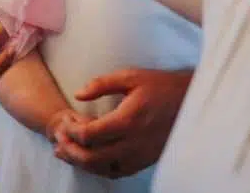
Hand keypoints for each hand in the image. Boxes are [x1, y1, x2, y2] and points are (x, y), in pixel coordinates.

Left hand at [54, 68, 193, 178]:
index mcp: (128, 120)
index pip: (90, 135)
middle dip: (70, 151)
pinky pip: (118, 172)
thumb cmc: (160, 86)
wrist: (191, 101)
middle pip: (93, 157)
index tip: (64, 122)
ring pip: (104, 169)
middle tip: (58, 142)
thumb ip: (101, 84)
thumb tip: (78, 94)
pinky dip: (100, 169)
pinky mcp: (146, 161)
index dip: (71, 131)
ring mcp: (141, 155)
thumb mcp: (130, 76)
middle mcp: (134, 143)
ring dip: (82, 163)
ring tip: (67, 153)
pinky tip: (90, 160)